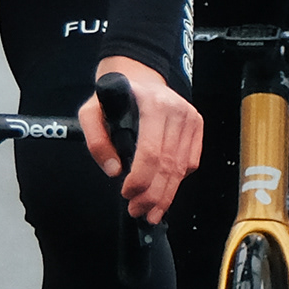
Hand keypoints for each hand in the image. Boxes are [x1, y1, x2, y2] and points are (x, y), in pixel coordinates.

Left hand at [80, 55, 202, 223]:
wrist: (139, 77)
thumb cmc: (114, 97)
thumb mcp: (91, 112)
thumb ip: (96, 141)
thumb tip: (114, 171)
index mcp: (153, 105)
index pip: (151, 152)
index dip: (141, 179)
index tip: (127, 194)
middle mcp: (177, 111)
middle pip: (169, 165)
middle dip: (153, 195)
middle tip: (138, 211)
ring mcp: (191, 118)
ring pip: (182, 168)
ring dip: (166, 195)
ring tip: (151, 212)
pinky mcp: (197, 126)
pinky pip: (191, 162)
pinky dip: (178, 181)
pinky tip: (164, 192)